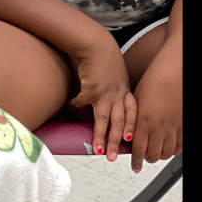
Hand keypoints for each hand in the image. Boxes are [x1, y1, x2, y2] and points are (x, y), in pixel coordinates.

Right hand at [68, 40, 135, 160]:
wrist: (96, 45)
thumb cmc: (104, 59)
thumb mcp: (115, 75)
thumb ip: (113, 89)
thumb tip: (106, 101)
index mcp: (125, 92)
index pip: (133, 114)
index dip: (132, 128)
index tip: (131, 141)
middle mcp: (118, 95)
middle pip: (120, 123)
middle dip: (118, 142)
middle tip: (114, 157)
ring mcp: (105, 94)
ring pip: (104, 120)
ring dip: (100, 136)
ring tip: (98, 150)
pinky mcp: (91, 90)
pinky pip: (81, 103)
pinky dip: (74, 107)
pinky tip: (68, 107)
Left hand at [130, 58, 181, 173]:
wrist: (173, 75)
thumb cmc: (152, 83)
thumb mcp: (135, 102)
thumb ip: (132, 119)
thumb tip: (126, 130)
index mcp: (143, 122)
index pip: (137, 150)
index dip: (135, 161)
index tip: (134, 167)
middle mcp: (158, 128)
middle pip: (152, 155)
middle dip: (146, 158)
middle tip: (142, 156)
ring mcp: (172, 128)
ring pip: (166, 153)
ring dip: (159, 155)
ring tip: (154, 152)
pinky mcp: (182, 126)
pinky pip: (179, 145)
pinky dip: (173, 150)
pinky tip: (168, 147)